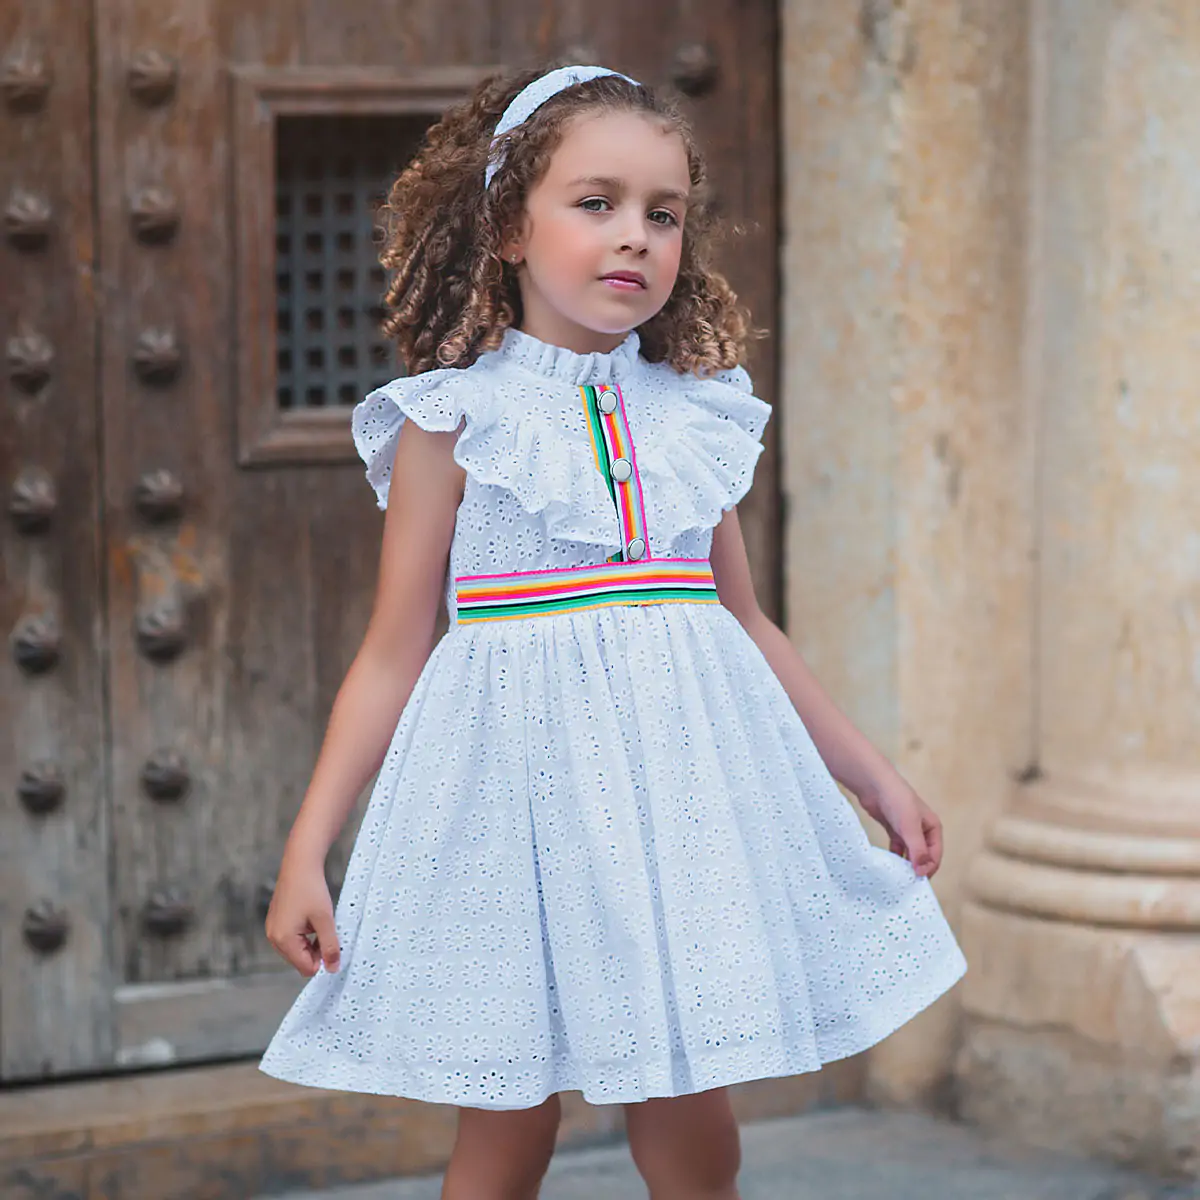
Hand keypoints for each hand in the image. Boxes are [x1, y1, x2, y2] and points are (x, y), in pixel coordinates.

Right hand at [264, 853, 340, 975]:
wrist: (300, 863)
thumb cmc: (311, 889)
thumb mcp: (325, 920)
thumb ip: (330, 946)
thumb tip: (332, 968)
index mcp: (283, 939)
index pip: (306, 968)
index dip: (323, 960)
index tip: (334, 944)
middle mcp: (273, 937)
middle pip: (300, 960)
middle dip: (316, 950)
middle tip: (327, 928)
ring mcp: (272, 929)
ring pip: (297, 949)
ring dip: (311, 941)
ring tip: (319, 921)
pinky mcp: (275, 921)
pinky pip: (292, 938)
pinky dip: (305, 933)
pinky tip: (311, 917)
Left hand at [854, 772, 943, 877]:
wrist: (874, 784)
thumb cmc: (896, 800)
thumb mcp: (909, 826)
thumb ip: (917, 849)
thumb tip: (922, 871)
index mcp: (933, 827)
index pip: (935, 854)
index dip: (928, 868)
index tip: (916, 879)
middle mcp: (922, 830)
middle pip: (924, 855)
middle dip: (917, 868)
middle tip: (907, 882)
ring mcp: (907, 830)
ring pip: (910, 853)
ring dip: (905, 863)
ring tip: (897, 876)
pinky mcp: (893, 829)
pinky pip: (897, 848)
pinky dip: (894, 856)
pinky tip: (889, 864)